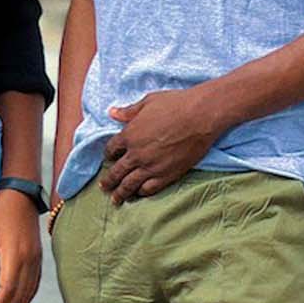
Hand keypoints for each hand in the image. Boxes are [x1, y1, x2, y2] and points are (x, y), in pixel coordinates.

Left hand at [0, 192, 41, 302]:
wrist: (21, 195)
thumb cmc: (0, 211)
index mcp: (15, 255)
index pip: (7, 290)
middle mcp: (29, 262)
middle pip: (18, 297)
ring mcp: (36, 261)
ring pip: (27, 294)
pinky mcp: (37, 259)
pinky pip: (33, 286)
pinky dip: (25, 300)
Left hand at [100, 87, 226, 204]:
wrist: (200, 117)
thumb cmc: (174, 105)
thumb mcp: (147, 102)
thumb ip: (128, 111)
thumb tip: (112, 113)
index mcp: (129, 135)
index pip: (111, 149)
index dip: (108, 154)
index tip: (109, 158)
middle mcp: (136, 154)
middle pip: (117, 171)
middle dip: (109, 181)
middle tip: (103, 187)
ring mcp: (151, 167)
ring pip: (130, 184)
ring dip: (121, 193)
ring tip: (115, 200)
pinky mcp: (168, 175)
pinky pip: (150, 189)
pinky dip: (142, 193)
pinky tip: (139, 195)